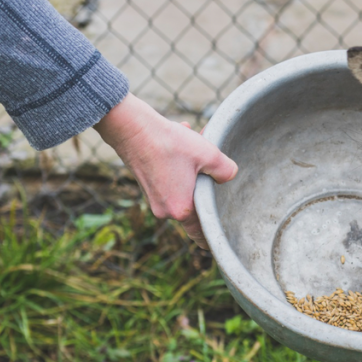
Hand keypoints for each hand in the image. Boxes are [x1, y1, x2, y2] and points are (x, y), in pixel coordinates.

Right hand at [94, 93, 237, 248]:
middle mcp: (165, 211)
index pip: (202, 234)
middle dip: (205, 186)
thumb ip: (226, 171)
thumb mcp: (209, 154)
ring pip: (184, 190)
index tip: (225, 231)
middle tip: (211, 165)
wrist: (130, 127)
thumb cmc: (168, 142)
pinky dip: (179, 168)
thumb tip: (230, 175)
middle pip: (195, 206)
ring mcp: (154, 200)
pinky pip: (171, 182)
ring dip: (193, 171)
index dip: (213, 233)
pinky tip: (180, 145)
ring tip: (195, 145)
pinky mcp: (148, 187)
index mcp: (181, 209)